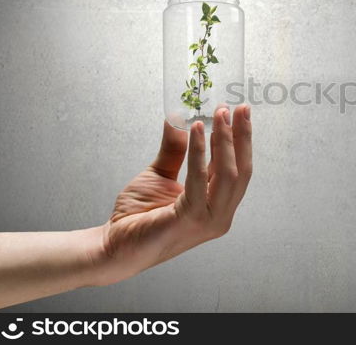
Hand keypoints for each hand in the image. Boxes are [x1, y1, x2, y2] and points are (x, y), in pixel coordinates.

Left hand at [94, 104, 252, 284]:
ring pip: (229, 175)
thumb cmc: (138, 217)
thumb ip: (174, 149)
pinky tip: (196, 130)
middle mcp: (219, 215)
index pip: (238, 169)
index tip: (239, 112)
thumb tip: (178, 118)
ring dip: (226, 141)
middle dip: (241, 136)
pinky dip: (200, 152)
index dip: (240, 139)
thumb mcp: (161, 174)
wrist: (114, 246)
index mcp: (216, 204)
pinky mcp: (190, 220)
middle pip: (241, 171)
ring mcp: (208, 221)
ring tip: (220, 114)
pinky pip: (200, 180)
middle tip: (239, 108)